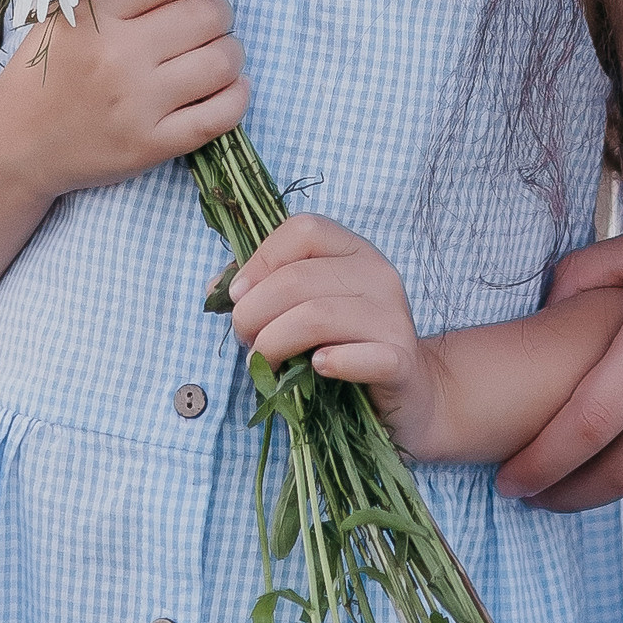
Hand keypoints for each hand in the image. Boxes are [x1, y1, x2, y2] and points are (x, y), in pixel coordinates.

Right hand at [0, 0, 247, 201]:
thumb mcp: (63, 15)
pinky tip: (231, 86)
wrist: (16, 146)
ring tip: (219, 51)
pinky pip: (220, 115)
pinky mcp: (151, 146)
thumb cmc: (45, 72)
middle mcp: (118, 56)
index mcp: (94, 14)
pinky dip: (237, 95)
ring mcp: (137, 104)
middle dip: (219, 10)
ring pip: (222, 62)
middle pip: (207, 16)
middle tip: (210, 18)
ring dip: (231, 51)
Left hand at [224, 214, 437, 455]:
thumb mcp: (307, 306)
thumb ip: (265, 288)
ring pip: (317, 316)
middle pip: (299, 278)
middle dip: (254, 312)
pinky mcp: (401, 360)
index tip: (236, 296)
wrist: (408, 393)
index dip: (260, 259)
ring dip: (275, 342)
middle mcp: (378, 274)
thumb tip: (215, 288)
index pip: (303, 229)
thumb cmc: (345, 345)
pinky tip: (316, 369)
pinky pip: (362, 356)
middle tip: (245, 339)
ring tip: (263, 361)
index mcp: (354, 250)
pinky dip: (332, 362)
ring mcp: (393, 317)